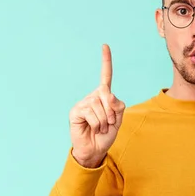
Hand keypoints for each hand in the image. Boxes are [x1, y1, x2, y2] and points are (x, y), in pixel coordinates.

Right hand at [69, 44, 125, 167]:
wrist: (95, 149)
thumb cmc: (106, 134)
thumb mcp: (118, 120)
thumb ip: (117, 106)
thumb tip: (108, 94)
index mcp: (104, 96)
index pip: (106, 77)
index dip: (106, 62)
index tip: (105, 46)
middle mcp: (93, 96)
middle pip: (106, 94)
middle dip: (111, 112)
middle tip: (109, 124)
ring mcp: (83, 103)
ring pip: (99, 106)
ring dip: (104, 121)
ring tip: (100, 128)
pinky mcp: (76, 111)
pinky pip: (91, 113)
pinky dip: (96, 124)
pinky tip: (92, 128)